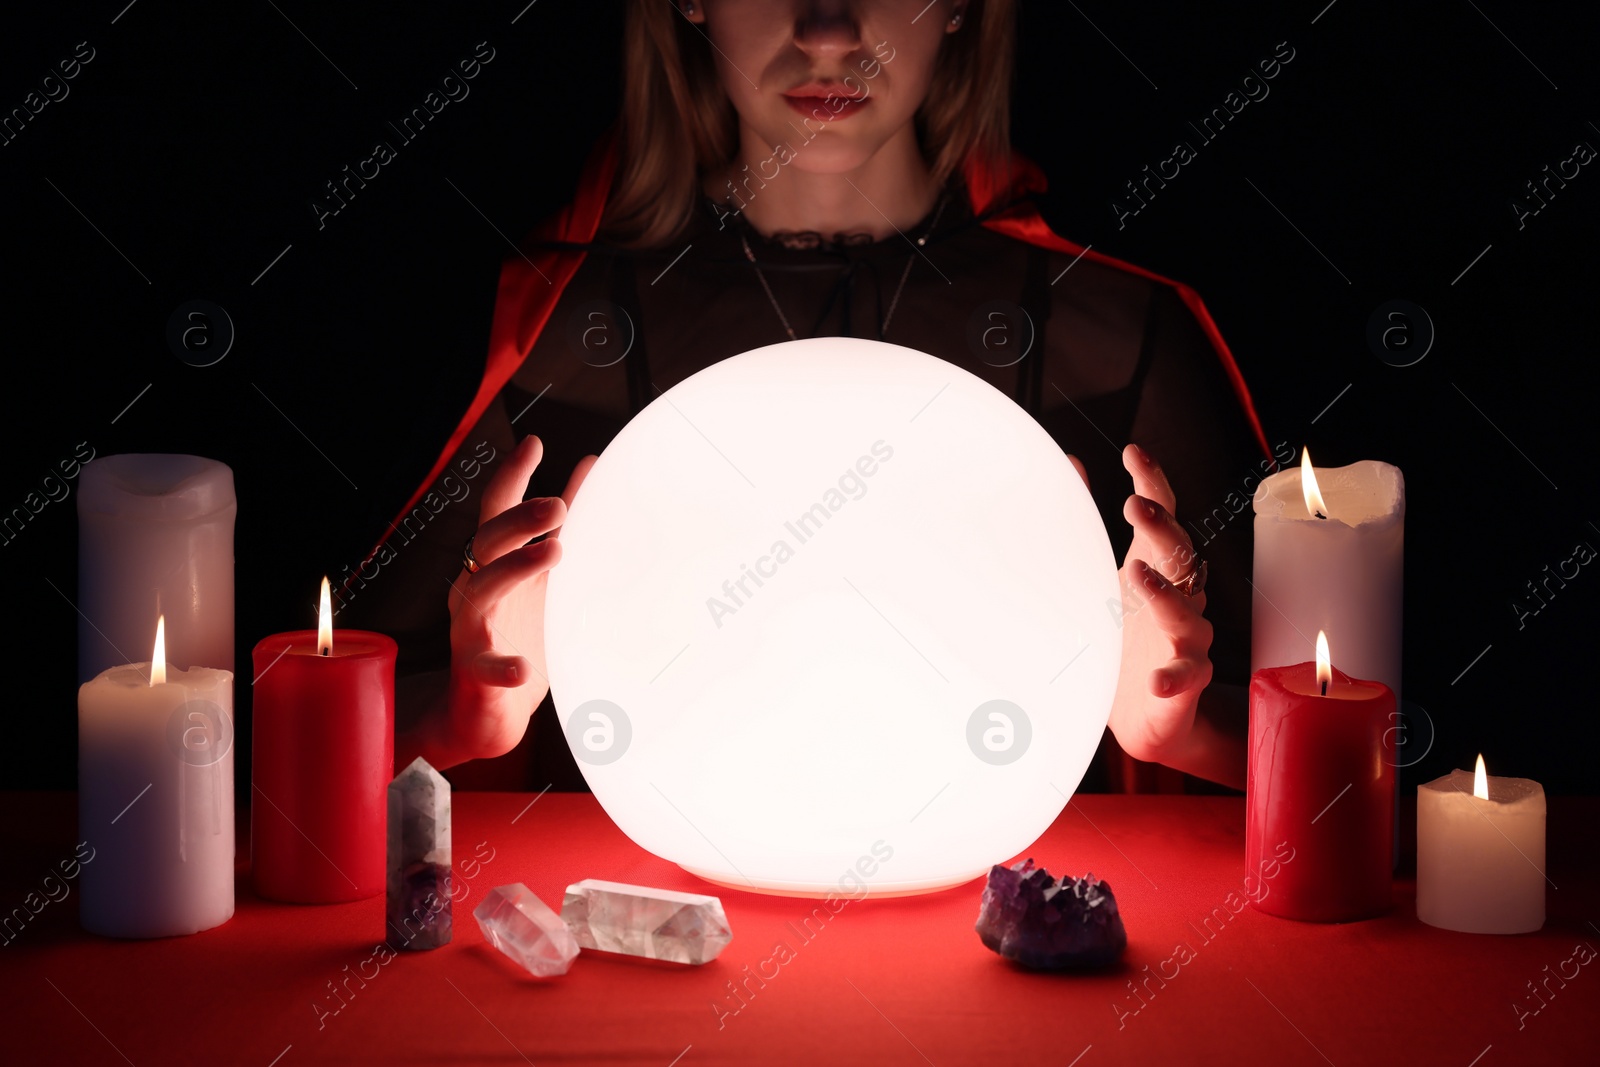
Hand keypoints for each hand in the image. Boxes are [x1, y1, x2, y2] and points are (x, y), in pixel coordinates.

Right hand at [440, 436, 595, 763]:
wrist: (486, 712)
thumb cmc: (519, 635)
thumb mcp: (544, 576)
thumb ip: (561, 526)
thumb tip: (589, 468)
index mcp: (493, 564)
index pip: (496, 511)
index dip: (511, 475)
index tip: (534, 444)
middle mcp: (475, 589)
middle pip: (486, 541)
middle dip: (520, 518)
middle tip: (559, 504)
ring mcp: (471, 630)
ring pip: (481, 592)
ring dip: (515, 569)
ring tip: (554, 553)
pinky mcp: (475, 672)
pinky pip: (486, 666)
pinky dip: (504, 666)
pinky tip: (523, 668)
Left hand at [1077, 444, 1214, 765]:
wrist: (1146, 712)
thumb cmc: (1123, 637)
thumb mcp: (1099, 576)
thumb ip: (1083, 522)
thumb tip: (1068, 462)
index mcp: (1155, 567)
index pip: (1164, 515)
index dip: (1155, 482)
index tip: (1134, 453)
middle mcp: (1178, 597)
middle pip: (1181, 556)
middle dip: (1161, 529)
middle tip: (1134, 505)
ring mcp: (1185, 638)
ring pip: (1186, 611)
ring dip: (1163, 593)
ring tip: (1135, 574)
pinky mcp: (1184, 680)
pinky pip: (1185, 675)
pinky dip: (1173, 676)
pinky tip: (1155, 679)